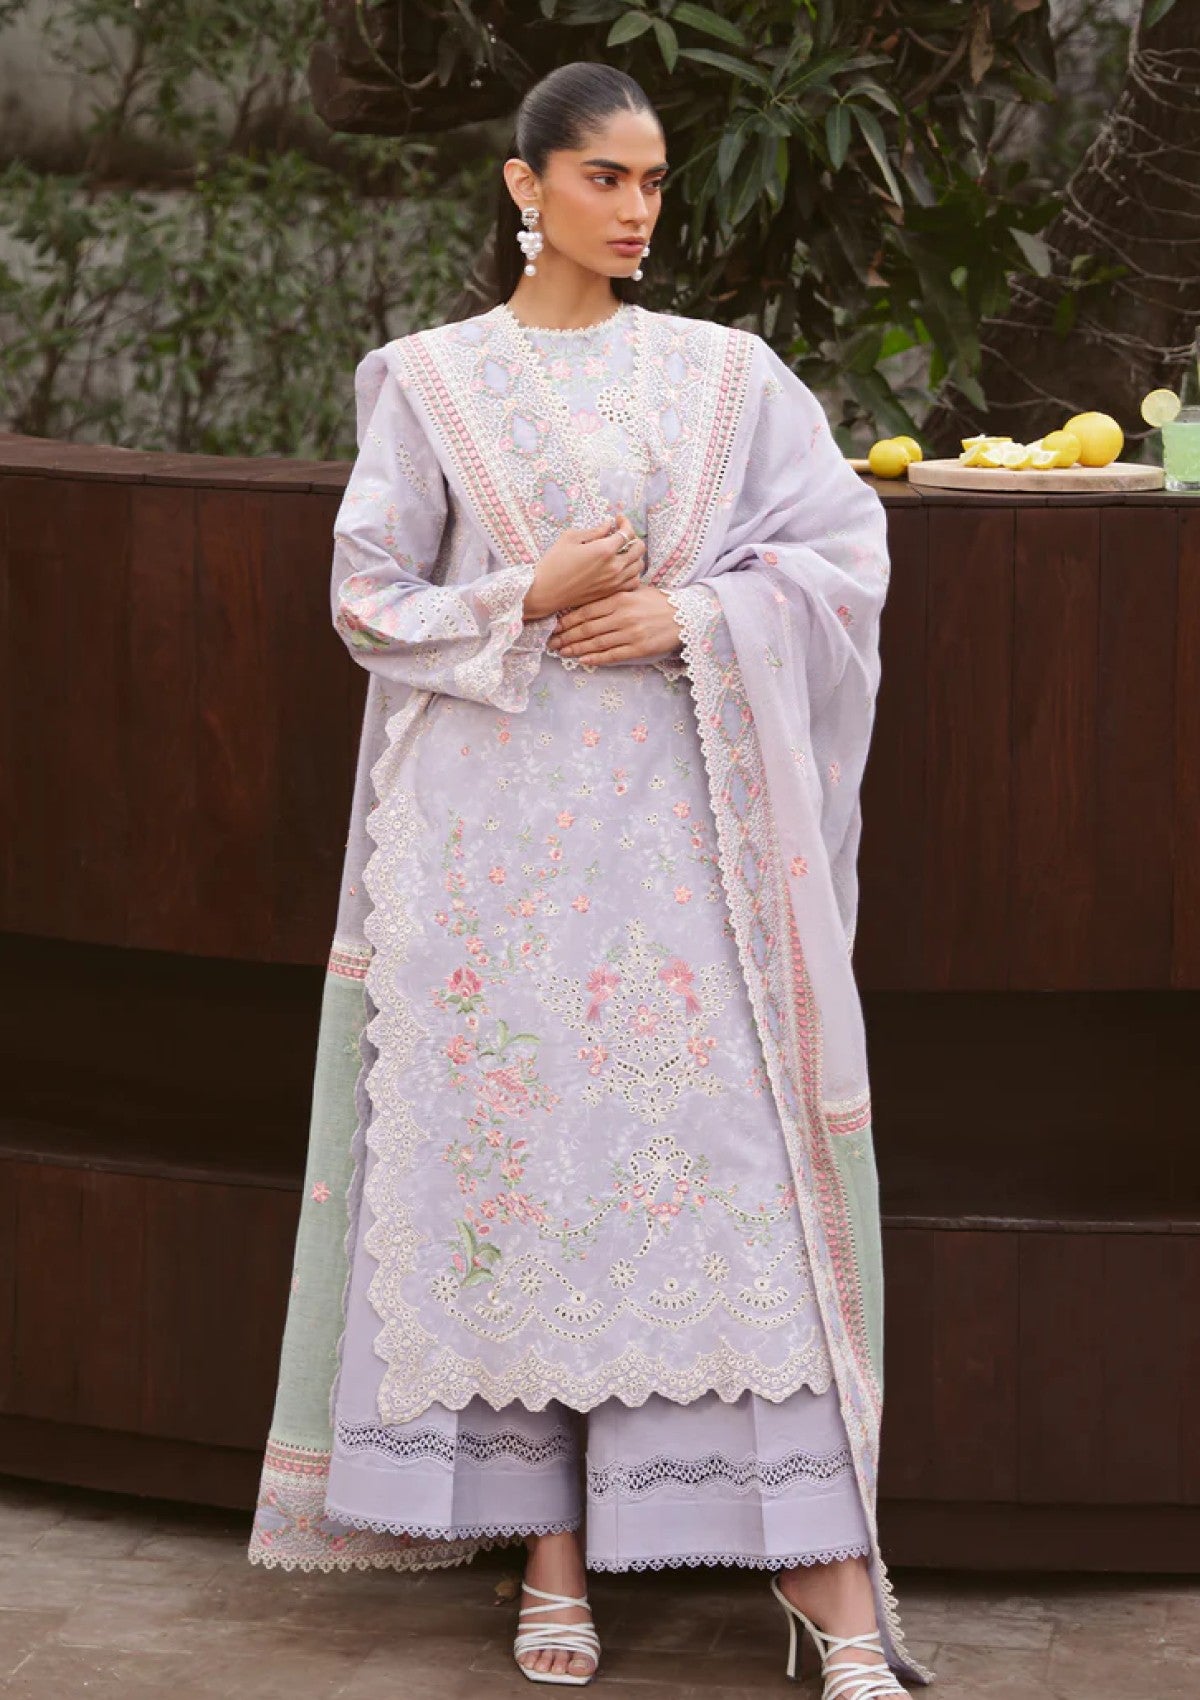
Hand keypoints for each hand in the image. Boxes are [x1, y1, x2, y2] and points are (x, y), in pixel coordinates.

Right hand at [523, 512, 645, 621]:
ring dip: (634, 555)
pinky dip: (632, 573)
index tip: (618, 519)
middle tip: (621, 535)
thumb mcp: (570, 538)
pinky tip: (623, 569)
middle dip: (633, 537)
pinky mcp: (611, 593)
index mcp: (604, 550)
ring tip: (623, 552)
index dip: (625, 522)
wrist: (545, 592)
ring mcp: (614, 582)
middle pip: (639, 548)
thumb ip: (594, 531)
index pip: (627, 532)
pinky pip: (633, 582)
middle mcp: (614, 567)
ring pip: (639, 566)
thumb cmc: (553, 563)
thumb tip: (608, 525)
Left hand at [547, 584, 682, 666]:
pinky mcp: (639, 649)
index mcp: (620, 599)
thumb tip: (588, 598)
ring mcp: (630, 633)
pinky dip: (596, 658)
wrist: (686, 615)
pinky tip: (582, 660)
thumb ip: (613, 594)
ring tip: (562, 652)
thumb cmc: (658, 602)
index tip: (554, 626)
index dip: (567, 621)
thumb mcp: (635, 590)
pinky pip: (612, 655)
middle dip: (566, 637)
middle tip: (551, 643)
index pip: (586, 611)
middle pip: (587, 628)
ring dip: (577, 649)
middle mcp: (623, 616)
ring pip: (596, 643)